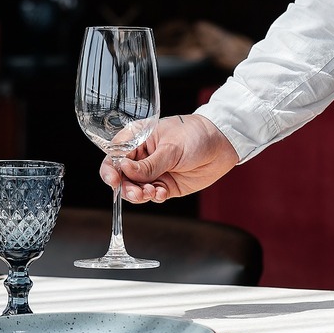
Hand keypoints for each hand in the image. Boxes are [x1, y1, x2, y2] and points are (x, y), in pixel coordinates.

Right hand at [100, 114, 239, 202]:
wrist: (222, 144)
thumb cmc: (196, 135)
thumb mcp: (171, 148)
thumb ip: (148, 164)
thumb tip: (124, 171)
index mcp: (137, 139)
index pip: (115, 155)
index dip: (111, 170)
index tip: (114, 181)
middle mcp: (141, 157)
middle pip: (122, 177)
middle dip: (126, 188)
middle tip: (137, 193)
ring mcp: (153, 172)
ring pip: (136, 189)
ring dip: (140, 195)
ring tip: (151, 193)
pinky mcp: (165, 185)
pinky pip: (152, 195)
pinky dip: (154, 197)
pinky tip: (161, 193)